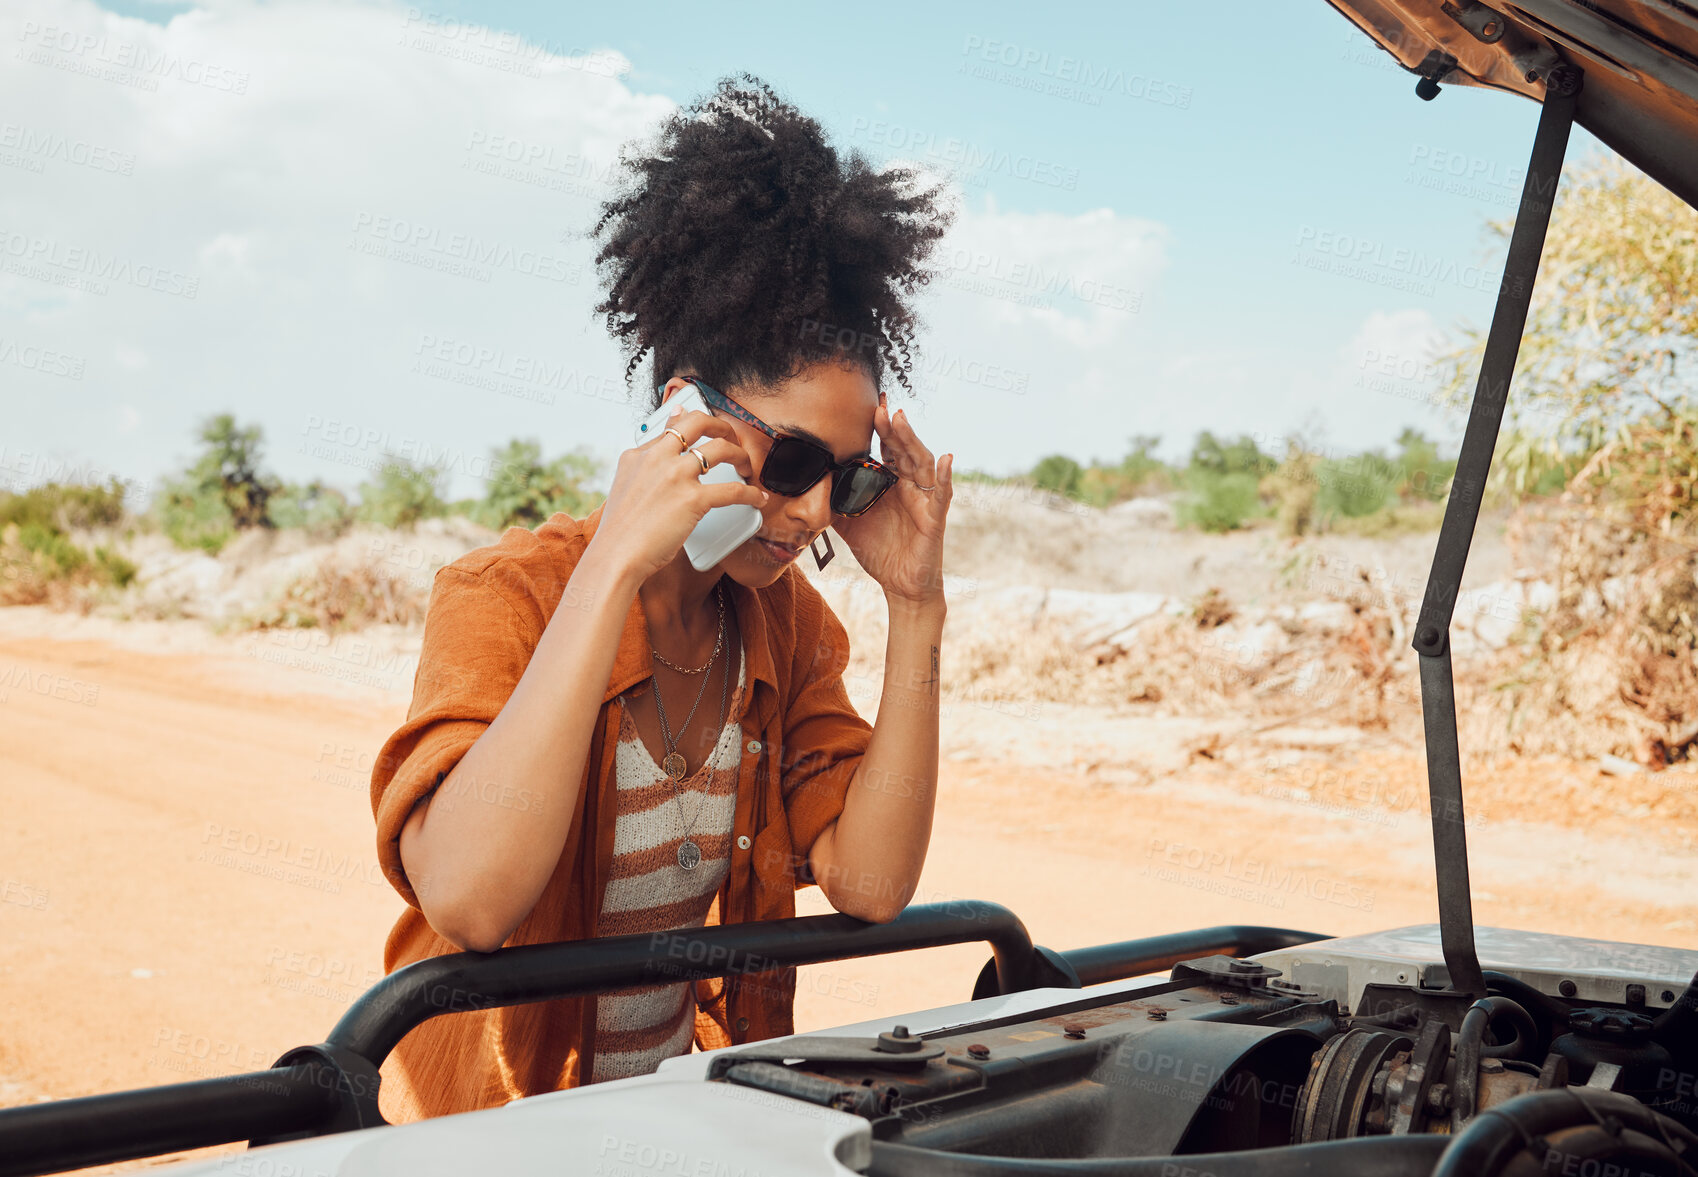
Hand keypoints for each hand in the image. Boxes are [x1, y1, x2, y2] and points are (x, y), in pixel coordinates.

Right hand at [587, 406, 767, 584]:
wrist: (615, 557)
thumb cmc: (621, 532)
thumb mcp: (625, 489)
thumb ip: (643, 469)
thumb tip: (659, 454)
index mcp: (638, 456)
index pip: (672, 427)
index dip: (693, 425)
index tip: (706, 428)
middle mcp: (658, 459)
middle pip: (697, 422)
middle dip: (722, 426)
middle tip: (732, 438)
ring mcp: (676, 476)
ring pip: (721, 449)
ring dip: (741, 456)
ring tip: (746, 468)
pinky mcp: (693, 499)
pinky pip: (733, 490)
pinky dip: (750, 494)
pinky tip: (756, 499)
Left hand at [832, 404, 952, 605]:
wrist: (900, 585)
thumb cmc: (880, 551)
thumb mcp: (849, 523)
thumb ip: (834, 502)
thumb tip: (807, 485)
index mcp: (891, 484)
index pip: (886, 449)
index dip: (879, 428)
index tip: (867, 405)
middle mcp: (909, 486)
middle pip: (903, 450)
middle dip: (892, 427)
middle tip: (879, 406)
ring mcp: (924, 499)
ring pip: (921, 464)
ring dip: (912, 440)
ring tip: (901, 420)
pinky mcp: (934, 518)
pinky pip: (942, 494)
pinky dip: (945, 475)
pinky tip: (946, 458)